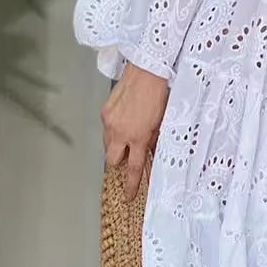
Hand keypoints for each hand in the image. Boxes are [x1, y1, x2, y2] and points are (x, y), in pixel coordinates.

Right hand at [101, 63, 169, 199]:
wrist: (147, 72)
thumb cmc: (159, 95)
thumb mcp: (162, 123)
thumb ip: (153, 140)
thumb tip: (148, 152)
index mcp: (138, 137)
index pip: (134, 168)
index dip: (131, 184)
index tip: (128, 195)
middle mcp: (120, 132)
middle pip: (113, 160)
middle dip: (120, 161)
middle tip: (130, 154)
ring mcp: (109, 122)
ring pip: (108, 144)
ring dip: (116, 145)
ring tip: (128, 133)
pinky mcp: (104, 111)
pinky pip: (106, 128)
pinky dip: (114, 128)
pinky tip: (124, 118)